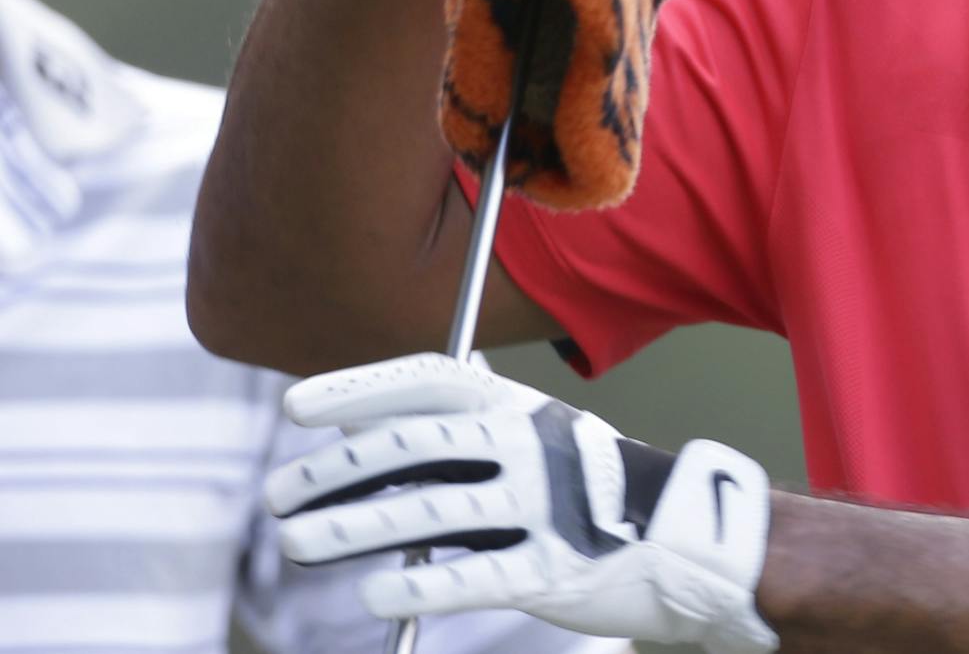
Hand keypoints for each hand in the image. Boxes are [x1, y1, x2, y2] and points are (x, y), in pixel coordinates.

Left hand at [265, 352, 777, 652]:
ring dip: (354, 526)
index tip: (295, 407)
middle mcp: (530, 444)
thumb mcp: (530, 440)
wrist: (684, 537)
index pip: (432, 380)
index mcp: (520, 407)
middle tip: (278, 493)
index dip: (362, 389)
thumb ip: (454, 436)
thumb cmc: (587, 489)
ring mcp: (544, 504)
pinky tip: (374, 593)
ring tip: (297, 543)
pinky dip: (420, 584)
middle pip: (418, 444)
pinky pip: (475, 575)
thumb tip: (356, 427)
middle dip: (338, 468)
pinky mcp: (554, 567)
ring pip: (431, 509)